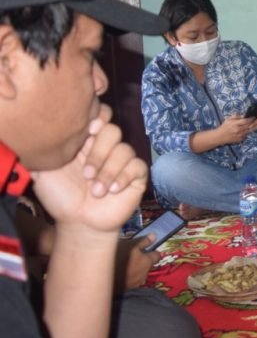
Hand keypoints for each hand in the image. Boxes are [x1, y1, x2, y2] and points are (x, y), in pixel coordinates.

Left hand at [31, 104, 146, 235]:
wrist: (79, 222)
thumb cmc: (61, 197)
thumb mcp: (44, 173)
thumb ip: (44, 153)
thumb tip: (39, 136)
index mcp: (86, 141)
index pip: (100, 116)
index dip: (99, 117)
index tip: (89, 131)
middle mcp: (106, 148)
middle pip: (113, 130)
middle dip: (99, 153)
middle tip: (86, 174)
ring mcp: (122, 161)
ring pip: (125, 149)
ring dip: (108, 171)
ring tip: (96, 191)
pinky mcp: (136, 174)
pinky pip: (136, 166)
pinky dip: (123, 177)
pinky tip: (112, 190)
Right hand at [117, 235, 159, 291]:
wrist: (101, 277)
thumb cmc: (118, 257)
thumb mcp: (131, 245)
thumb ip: (143, 241)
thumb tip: (154, 236)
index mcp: (148, 262)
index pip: (156, 255)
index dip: (152, 251)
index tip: (145, 247)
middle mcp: (145, 274)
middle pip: (147, 264)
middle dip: (142, 260)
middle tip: (131, 254)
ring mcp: (135, 283)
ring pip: (139, 272)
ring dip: (135, 268)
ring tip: (123, 262)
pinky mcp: (126, 288)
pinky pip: (130, 279)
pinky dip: (127, 275)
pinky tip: (119, 271)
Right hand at [216, 114, 254, 144]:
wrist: (219, 137)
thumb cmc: (224, 127)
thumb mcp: (228, 119)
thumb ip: (236, 116)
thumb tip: (243, 115)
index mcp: (235, 124)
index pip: (246, 121)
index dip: (251, 119)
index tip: (253, 117)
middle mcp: (238, 130)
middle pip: (249, 126)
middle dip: (251, 123)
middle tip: (252, 121)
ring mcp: (239, 135)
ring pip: (248, 131)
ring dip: (249, 128)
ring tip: (246, 126)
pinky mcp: (239, 140)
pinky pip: (246, 136)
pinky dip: (246, 133)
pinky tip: (243, 132)